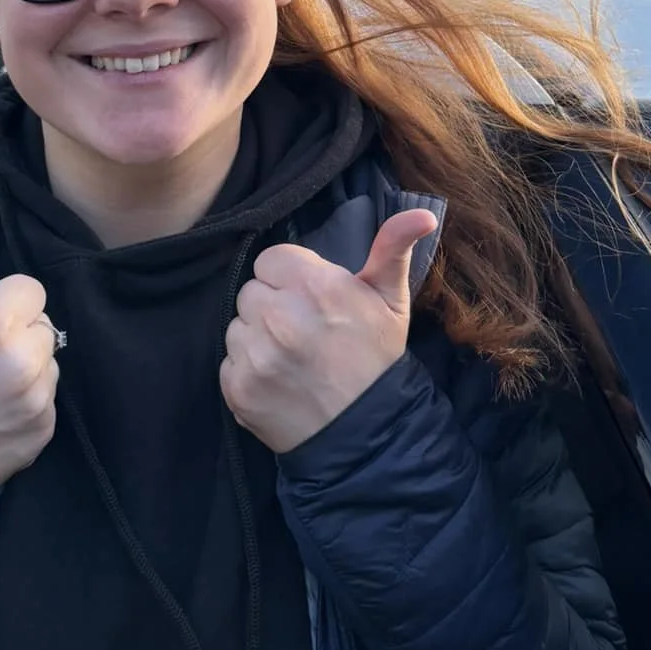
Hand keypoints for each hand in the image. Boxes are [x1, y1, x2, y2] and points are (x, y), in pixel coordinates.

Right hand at [0, 224, 58, 491]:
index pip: (30, 290)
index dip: (5, 303)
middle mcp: (22, 360)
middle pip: (43, 323)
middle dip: (18, 333)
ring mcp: (36, 399)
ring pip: (49, 360)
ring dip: (28, 366)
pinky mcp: (44, 430)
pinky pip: (49, 398)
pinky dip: (30, 401)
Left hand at [221, 211, 437, 453]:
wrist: (368, 436)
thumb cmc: (377, 360)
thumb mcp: (391, 301)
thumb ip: (393, 249)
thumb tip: (422, 213)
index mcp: (315, 286)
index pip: (271, 260)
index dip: (290, 278)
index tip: (310, 299)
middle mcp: (280, 316)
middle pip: (251, 291)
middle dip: (272, 305)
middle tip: (302, 329)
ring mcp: (255, 354)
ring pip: (237, 325)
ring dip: (257, 337)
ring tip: (290, 356)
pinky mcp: (238, 388)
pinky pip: (228, 361)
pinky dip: (246, 369)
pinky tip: (277, 379)